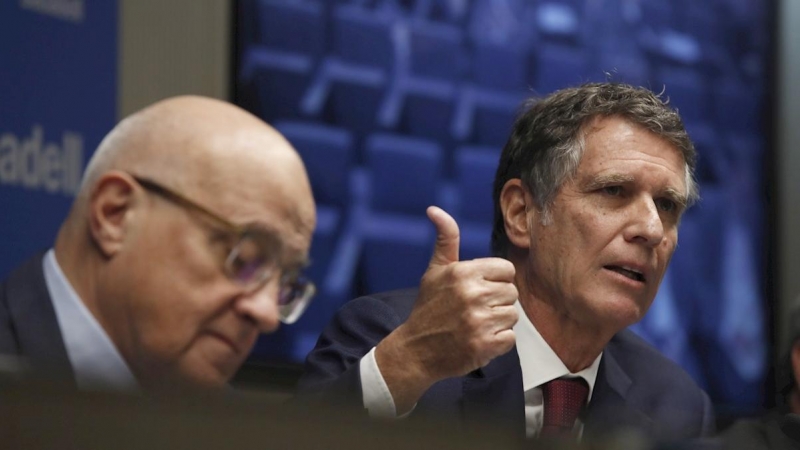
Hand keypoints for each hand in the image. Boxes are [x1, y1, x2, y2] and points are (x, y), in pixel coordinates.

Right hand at [375, 206, 517, 413]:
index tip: (478, 289)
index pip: (506, 269)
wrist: (416, 350)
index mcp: (463, 272)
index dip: (495, 280)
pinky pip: (510, 338)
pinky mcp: (484, 345)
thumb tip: (434, 209)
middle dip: (497, 301)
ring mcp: (479, 321)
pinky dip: (498, 342)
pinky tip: (478, 339)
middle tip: (474, 309)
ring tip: (476, 324)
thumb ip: (445, 239)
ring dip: (498, 322)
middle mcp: (472, 294)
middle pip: (512, 292)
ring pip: (513, 315)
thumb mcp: (435, 270)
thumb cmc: (429, 307)